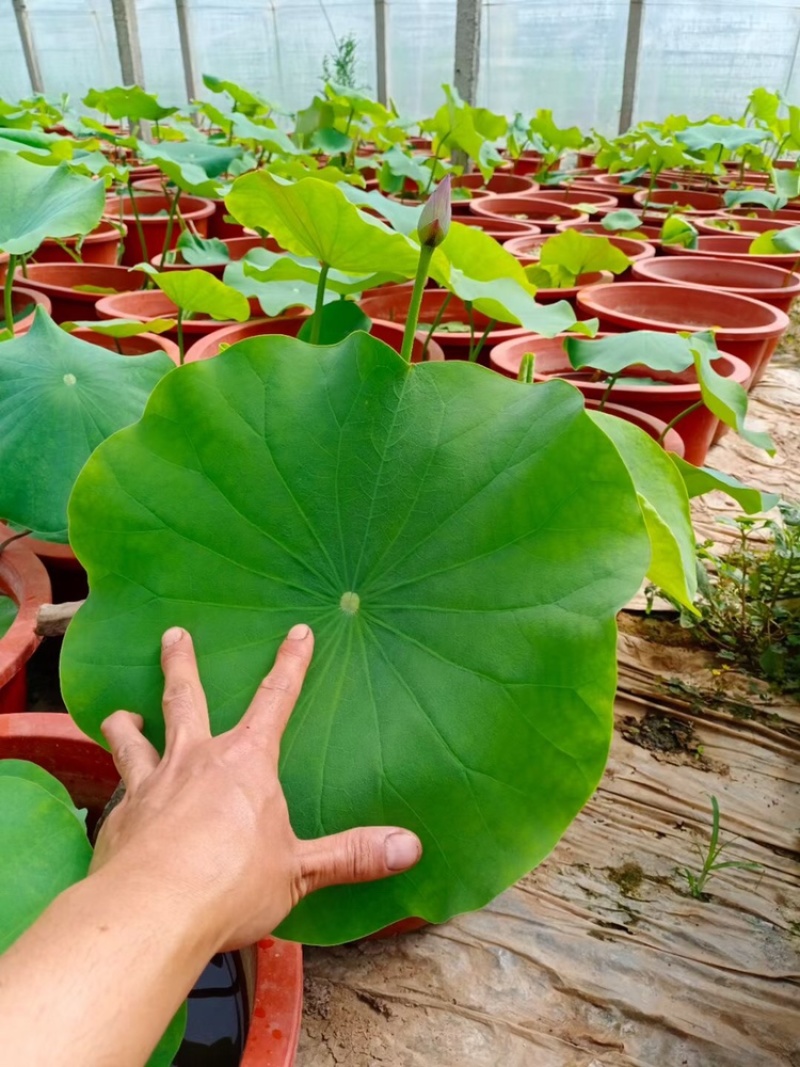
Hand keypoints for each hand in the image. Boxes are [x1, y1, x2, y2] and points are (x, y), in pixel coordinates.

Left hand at [92, 624, 421, 950]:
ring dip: (127, 723)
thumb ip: (352, 855)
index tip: (298, 632)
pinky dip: (116, 790)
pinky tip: (114, 804)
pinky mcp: (118, 819)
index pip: (275, 699)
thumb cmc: (229, 886)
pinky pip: (115, 793)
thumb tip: (411, 846)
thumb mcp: (300, 871)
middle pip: (185, 698)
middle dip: (182, 663)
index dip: (290, 664)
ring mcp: (150, 786)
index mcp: (245, 763)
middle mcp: (194, 761)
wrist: (148, 914)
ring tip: (121, 713)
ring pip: (134, 740)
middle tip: (173, 634)